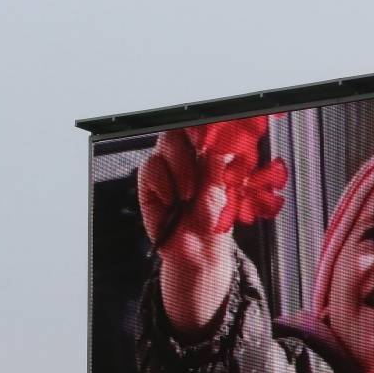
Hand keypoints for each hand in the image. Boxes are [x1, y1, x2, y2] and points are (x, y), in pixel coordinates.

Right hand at [138, 129, 233, 336]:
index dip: (206, 122)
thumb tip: (216, 139)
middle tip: (201, 149)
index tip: (211, 129)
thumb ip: (217, 163)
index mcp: (210, 153)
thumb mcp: (222, 190)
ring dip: (180, 168)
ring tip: (188, 195)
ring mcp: (168, 166)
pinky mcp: (151, 180)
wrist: (197, 249)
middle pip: (181, 128)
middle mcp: (188, 155)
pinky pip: (151, 167)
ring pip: (166, 144)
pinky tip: (172, 200)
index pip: (205, 127)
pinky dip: (163, 182)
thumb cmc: (213, 221)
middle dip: (192, 136)